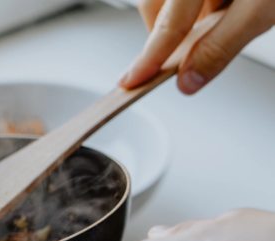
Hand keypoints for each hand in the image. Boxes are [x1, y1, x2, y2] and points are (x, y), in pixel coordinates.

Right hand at [119, 0, 274, 93]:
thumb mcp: (261, 8)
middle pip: (157, 6)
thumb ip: (221, 46)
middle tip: (195, 44)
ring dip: (187, 14)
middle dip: (170, 32)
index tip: (131, 81)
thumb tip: (188, 80)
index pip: (168, 24)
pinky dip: (199, 1)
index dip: (150, 57)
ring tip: (227, 9)